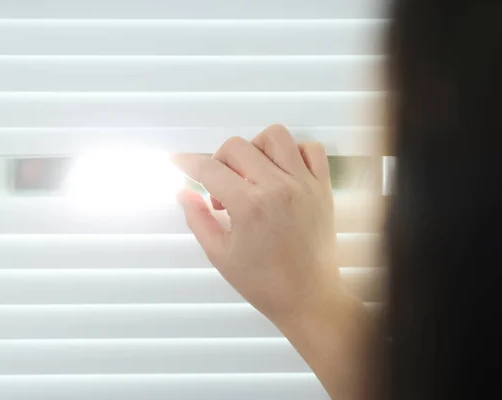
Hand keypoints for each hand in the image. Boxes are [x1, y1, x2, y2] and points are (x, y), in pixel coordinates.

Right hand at [172, 125, 338, 324]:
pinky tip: (280, 172)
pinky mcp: (322, 188)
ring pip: (274, 136)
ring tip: (250, 174)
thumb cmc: (266, 283)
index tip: (179, 161)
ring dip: (254, 148)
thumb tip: (183, 193)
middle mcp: (277, 188)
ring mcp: (303, 184)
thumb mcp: (220, 254)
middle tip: (220, 189)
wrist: (308, 297)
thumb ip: (198, 219)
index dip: (187, 162)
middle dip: (218, 161)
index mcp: (249, 206)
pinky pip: (310, 149)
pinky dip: (293, 152)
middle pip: (236, 146)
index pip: (209, 168)